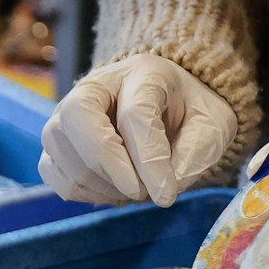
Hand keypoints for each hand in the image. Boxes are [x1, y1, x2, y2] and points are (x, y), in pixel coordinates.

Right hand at [39, 54, 234, 206]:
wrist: (168, 107)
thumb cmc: (190, 114)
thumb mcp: (213, 125)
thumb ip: (197, 152)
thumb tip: (164, 187)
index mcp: (143, 74)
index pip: (135, 112)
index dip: (149, 158)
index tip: (165, 194)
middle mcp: (95, 86)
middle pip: (78, 116)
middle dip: (107, 164)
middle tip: (138, 192)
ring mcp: (66, 113)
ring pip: (62, 150)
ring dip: (101, 184)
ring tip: (136, 188)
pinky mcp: (54, 143)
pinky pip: (55, 174)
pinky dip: (84, 191)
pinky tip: (114, 190)